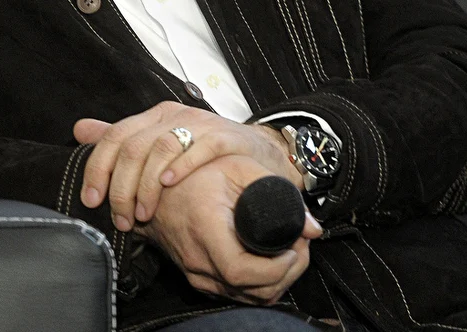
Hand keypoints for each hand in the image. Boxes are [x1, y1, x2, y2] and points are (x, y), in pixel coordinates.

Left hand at [74, 101, 301, 230]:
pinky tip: (170, 184)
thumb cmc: (206, 155)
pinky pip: (200, 146)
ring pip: (161, 147)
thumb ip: (121, 140)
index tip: (91, 200)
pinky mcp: (226, 136)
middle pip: (133, 145)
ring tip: (144, 213)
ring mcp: (201, 124)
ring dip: (147, 184)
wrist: (260, 154)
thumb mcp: (159, 146)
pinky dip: (181, 165)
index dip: (98, 168)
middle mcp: (174, 115)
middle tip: (121, 217)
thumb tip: (79, 129)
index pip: (114, 136)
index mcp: (153, 117)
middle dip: (121, 186)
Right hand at [139, 154, 319, 303]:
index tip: (294, 249)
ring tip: (289, 252)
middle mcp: (198, 259)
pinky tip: (270, 260)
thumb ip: (277, 188)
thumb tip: (311, 226)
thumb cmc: (195, 175)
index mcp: (205, 230)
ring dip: (276, 281)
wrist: (155, 190)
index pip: (242, 271)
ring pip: (247, 297)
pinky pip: (236, 293)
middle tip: (300, 247)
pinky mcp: (199, 279)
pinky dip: (259, 283)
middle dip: (286, 275)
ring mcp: (197, 273)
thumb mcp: (237, 168)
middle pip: (251, 290)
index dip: (275, 268)